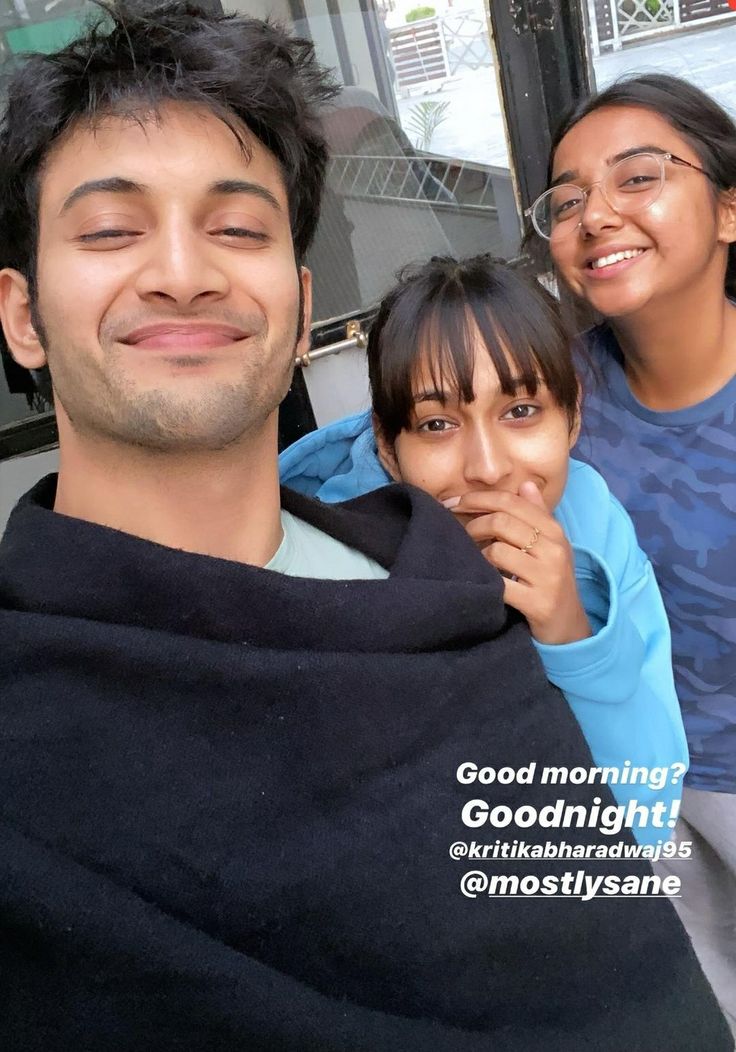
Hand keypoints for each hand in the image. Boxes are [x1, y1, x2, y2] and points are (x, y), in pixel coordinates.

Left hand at [448, 482, 591, 644]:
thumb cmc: (552, 581)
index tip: (453, 502)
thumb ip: (537, 514)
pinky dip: (484, 580)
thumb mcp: (551, 546)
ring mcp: (548, 577)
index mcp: (554, 531)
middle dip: (472, 525)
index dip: (478, 498)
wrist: (569, 628)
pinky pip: (500, 584)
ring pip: (497, 551)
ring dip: (477, 555)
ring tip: (473, 560)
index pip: (511, 501)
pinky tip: (481, 581)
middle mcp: (554, 550)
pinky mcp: (538, 603)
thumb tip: (525, 484)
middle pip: (501, 522)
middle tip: (460, 534)